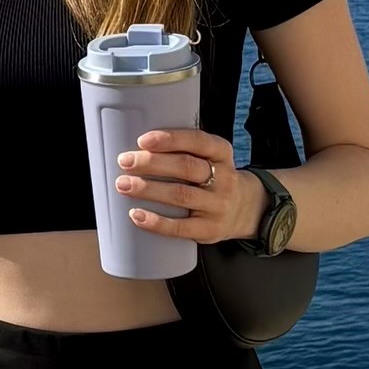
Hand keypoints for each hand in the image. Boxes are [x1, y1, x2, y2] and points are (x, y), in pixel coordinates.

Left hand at [116, 124, 261, 245]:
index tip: (143, 140)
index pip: (198, 141)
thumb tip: (138, 149)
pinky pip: (181, 227)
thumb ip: (184, 150)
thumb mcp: (211, 157)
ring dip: (148, 189)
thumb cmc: (214, 178)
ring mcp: (218, 205)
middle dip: (152, 163)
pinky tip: (136, 215)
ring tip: (123, 184)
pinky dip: (156, 222)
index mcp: (221, 153)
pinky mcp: (209, 229)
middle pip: (186, 167)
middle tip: (125, 161)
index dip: (170, 139)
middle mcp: (224, 178)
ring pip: (181, 195)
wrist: (245, 209)